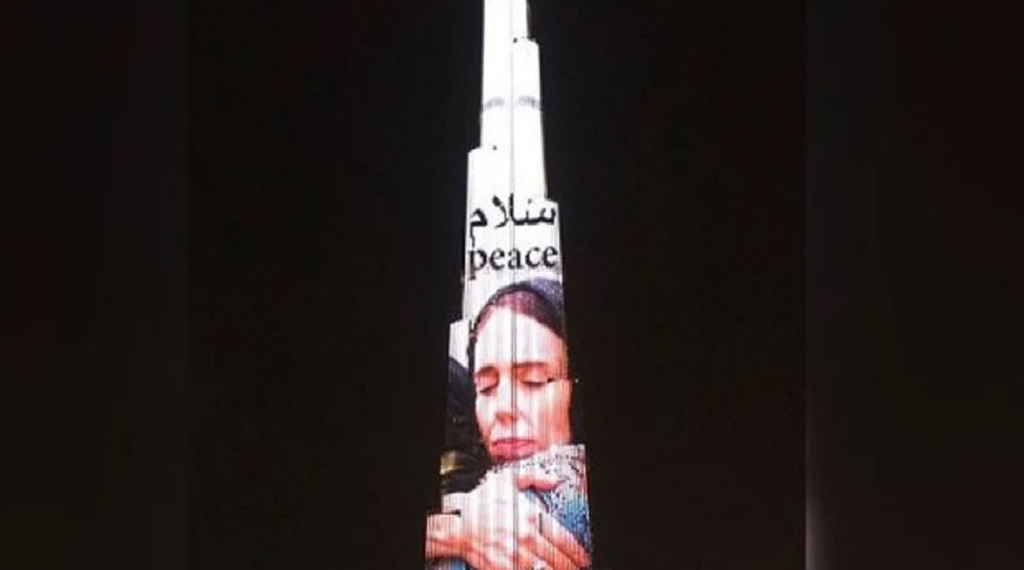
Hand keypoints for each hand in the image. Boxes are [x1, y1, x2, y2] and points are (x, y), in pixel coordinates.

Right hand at [445, 469, 589, 569]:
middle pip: (558, 560)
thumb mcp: (507, 480)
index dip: (577, 552)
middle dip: (572, 566)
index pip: (563, 540)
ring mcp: (515, 557)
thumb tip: (554, 481)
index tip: (583, 557)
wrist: (457, 526)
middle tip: (577, 568)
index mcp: (530, 517)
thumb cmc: (481, 504)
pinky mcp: (504, 569)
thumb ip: (534, 477)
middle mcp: (526, 539)